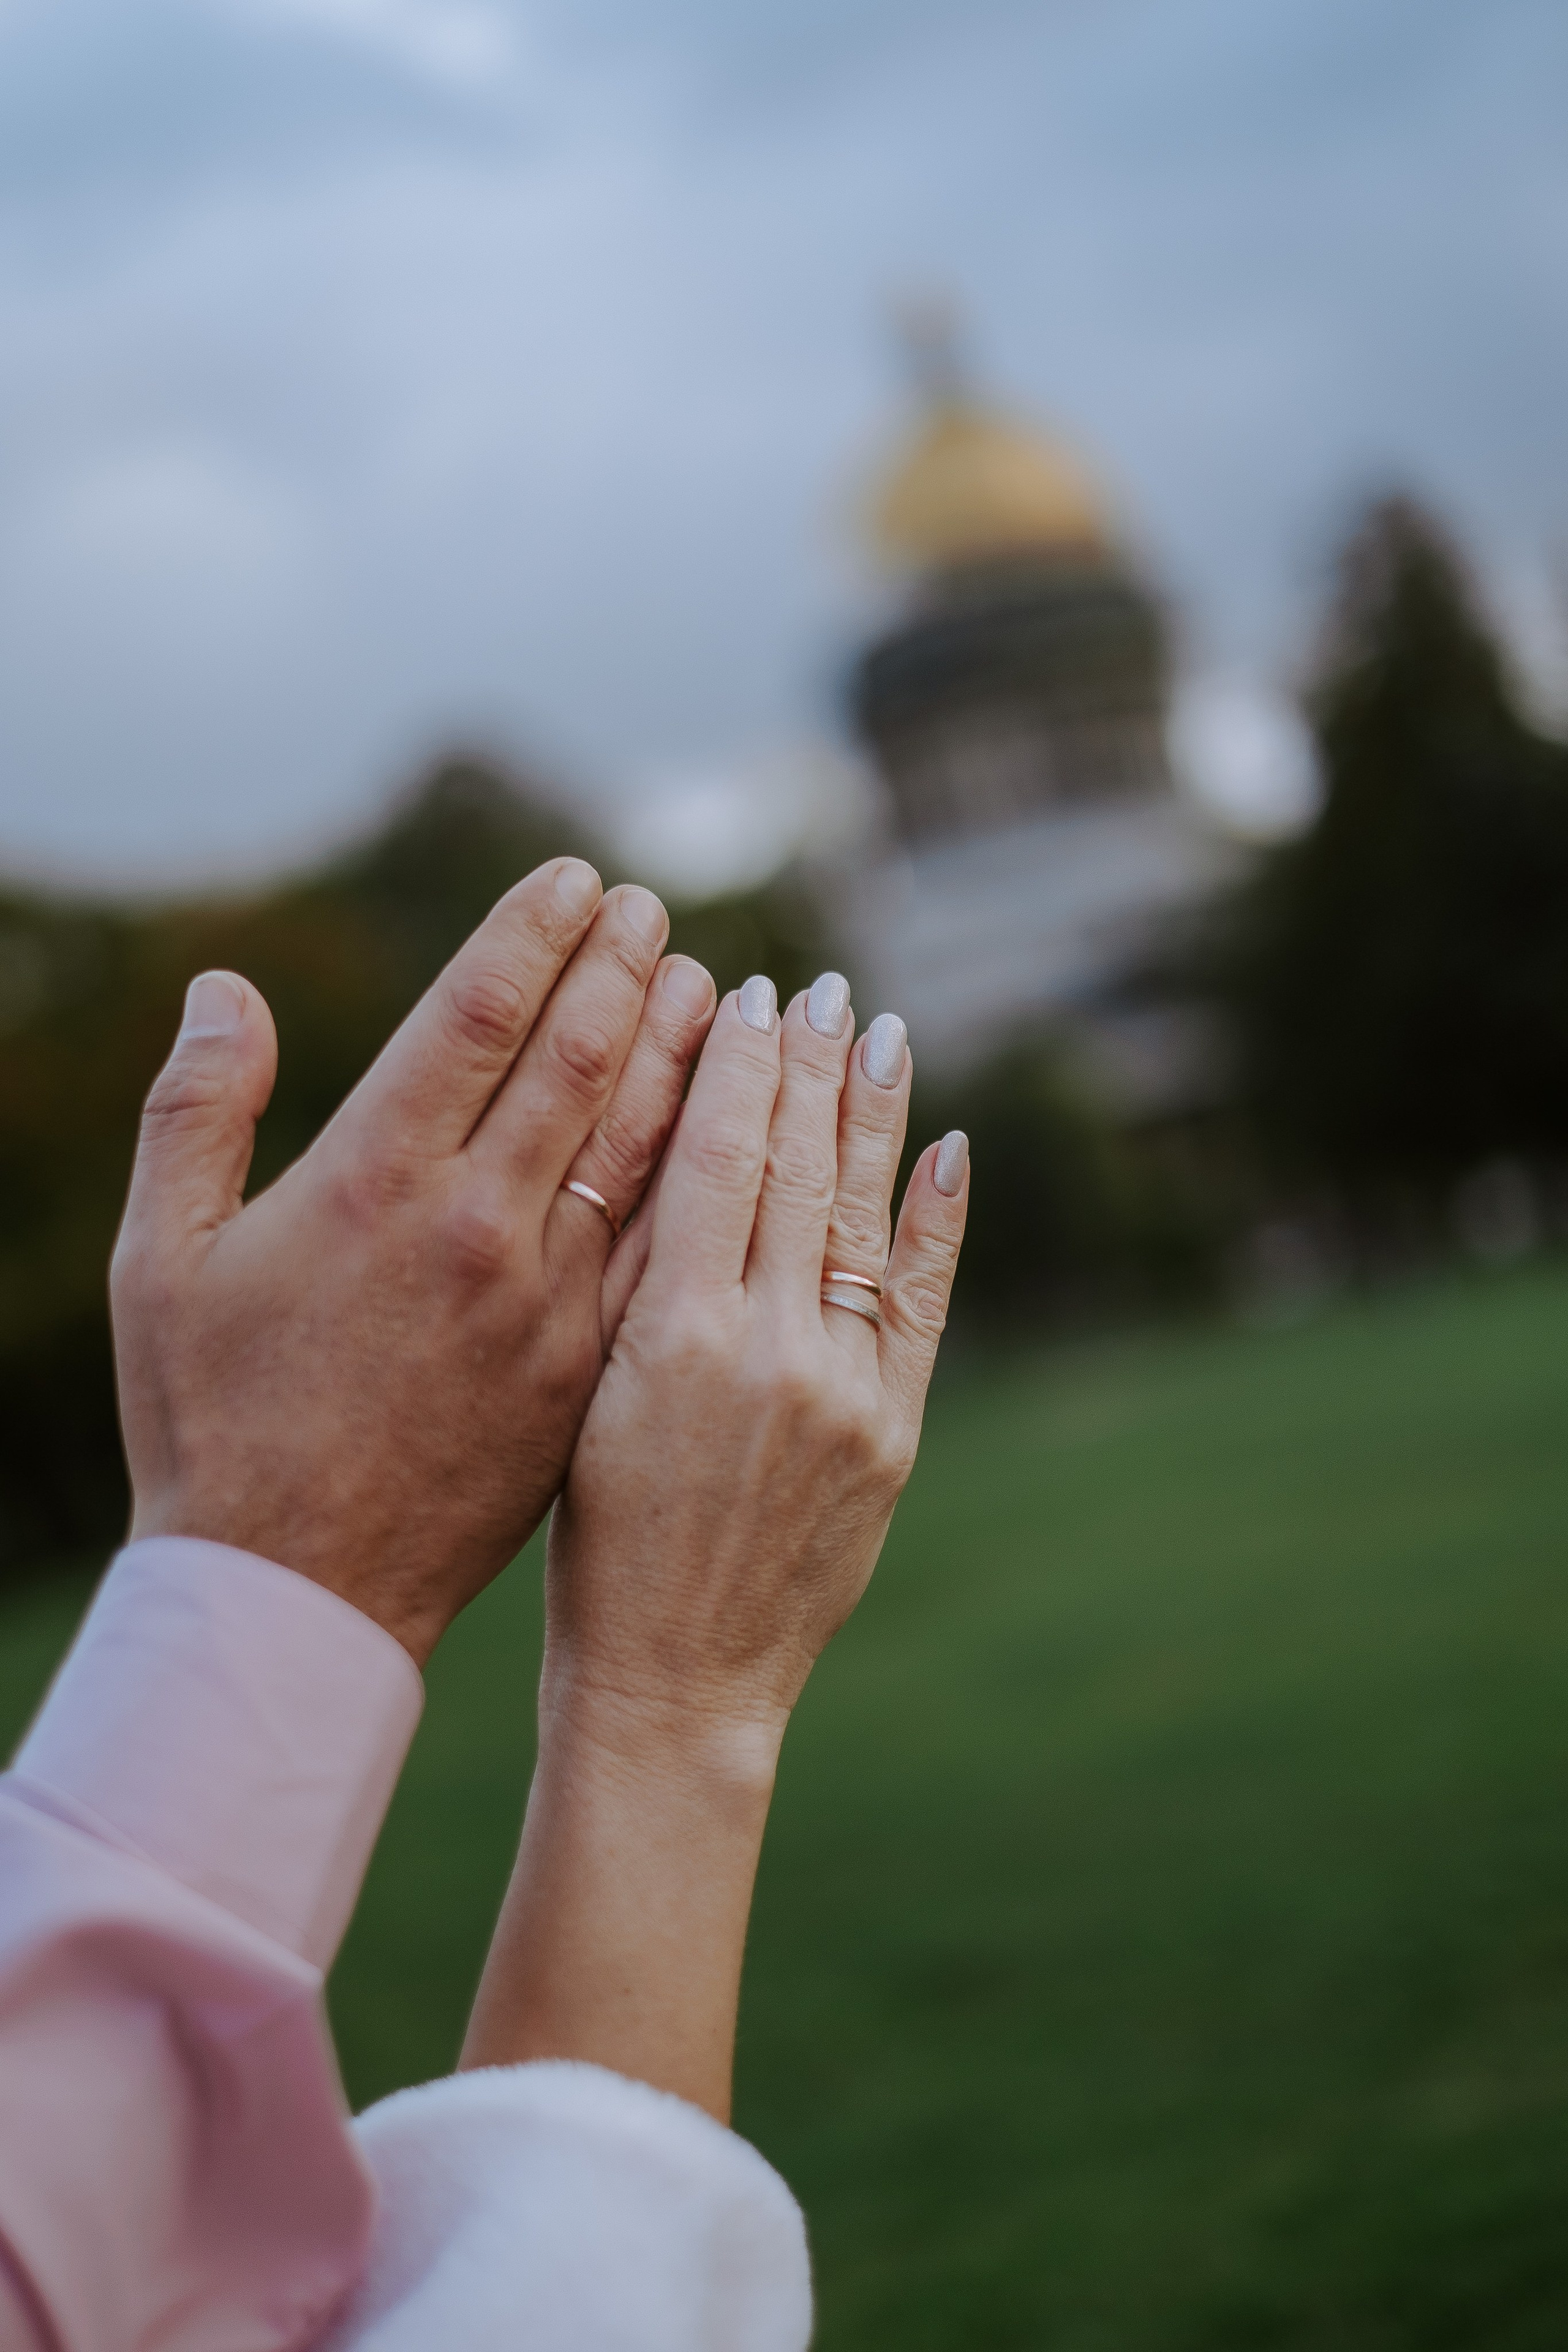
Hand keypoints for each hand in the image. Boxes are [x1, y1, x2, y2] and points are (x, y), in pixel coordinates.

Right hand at [111, 860, 717, 1663]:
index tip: (575, 880)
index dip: (534, 933)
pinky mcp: (589, 1370)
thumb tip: (227, 987)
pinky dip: (702, 1174)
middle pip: (578, 1060)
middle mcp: (476, 1228)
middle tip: (652, 909)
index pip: (478, 1014)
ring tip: (706, 984)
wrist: (292, 1591)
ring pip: (640, 1145)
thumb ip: (196, 1112)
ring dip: (679, 1052)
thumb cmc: (209, 1423)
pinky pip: (663, 1248)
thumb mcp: (163, 1262)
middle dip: (622, 969)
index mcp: (372, 1182)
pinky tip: (729, 1131)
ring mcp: (546, 1303)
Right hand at [548, 975, 966, 1739]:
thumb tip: (675, 1152)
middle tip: (819, 984)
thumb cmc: (592, 1539)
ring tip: (881, 1029)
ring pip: (863, 1218)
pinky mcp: (892, 1435)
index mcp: (668, 1336)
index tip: (745, 992)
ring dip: (874, 1116)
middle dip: (809, 1066)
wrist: (672, 1680)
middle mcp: (767, 1349)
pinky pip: (923, 1304)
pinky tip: (947, 1147)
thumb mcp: (583, 1395)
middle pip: (797, 1169)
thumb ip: (629, 1280)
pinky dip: (937, 1222)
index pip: (715, 1158)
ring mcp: (842, 1392)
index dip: (737, 1067)